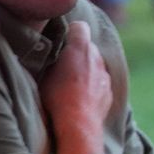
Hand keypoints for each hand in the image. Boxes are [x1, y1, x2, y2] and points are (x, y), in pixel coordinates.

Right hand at [42, 22, 113, 153]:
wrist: (78, 126)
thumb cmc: (57, 98)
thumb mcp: (44, 74)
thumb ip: (51, 59)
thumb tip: (49, 55)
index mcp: (80, 48)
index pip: (80, 27)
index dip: (70, 32)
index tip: (62, 42)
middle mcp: (96, 57)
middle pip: (88, 47)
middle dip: (78, 53)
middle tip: (63, 65)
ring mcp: (105, 75)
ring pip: (95, 65)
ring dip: (86, 70)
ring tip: (72, 85)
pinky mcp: (109, 92)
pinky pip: (100, 82)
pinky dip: (93, 86)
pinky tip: (81, 98)